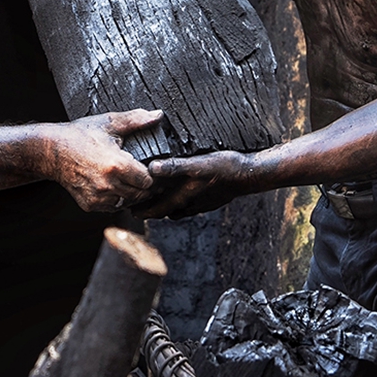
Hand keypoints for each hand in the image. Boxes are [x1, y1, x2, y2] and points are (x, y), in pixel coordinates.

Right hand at [50, 109, 161, 211]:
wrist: (51, 151)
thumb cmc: (79, 135)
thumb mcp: (109, 123)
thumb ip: (136, 120)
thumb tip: (157, 115)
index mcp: (117, 165)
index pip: (148, 180)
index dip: (151, 174)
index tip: (148, 167)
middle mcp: (108, 184)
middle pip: (140, 194)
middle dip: (143, 185)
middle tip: (141, 175)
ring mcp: (98, 197)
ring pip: (127, 202)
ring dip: (131, 193)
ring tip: (128, 180)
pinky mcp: (90, 205)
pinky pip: (112, 207)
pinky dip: (116, 199)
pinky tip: (113, 185)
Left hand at [134, 150, 257, 217]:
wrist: (250, 176)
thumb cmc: (224, 168)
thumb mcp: (198, 164)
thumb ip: (174, 167)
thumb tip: (151, 169)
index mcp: (183, 197)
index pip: (156, 208)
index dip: (141, 209)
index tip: (127, 208)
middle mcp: (189, 205)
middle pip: (163, 211)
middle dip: (149, 211)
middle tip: (134, 209)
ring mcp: (200, 205)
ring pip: (175, 210)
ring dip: (163, 207)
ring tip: (153, 203)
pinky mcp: (209, 201)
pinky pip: (189, 207)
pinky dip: (179, 204)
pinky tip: (179, 198)